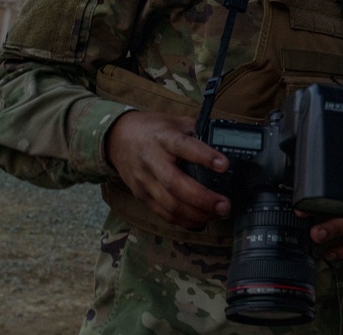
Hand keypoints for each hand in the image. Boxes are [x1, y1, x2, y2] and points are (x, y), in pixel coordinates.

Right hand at [105, 110, 230, 228]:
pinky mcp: (141, 195)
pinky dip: (183, 220)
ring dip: (196, 214)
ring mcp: (145, 181)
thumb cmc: (152, 129)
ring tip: (217, 214)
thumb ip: (197, 131)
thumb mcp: (175, 121)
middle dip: (203, 198)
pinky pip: (163, 213)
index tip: (224, 165)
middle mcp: (152, 160)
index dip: (204, 156)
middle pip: (175, 184)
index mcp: (163, 138)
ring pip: (169, 204)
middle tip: (224, 205)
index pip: (184, 147)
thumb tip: (225, 142)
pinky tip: (200, 220)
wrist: (117, 138)